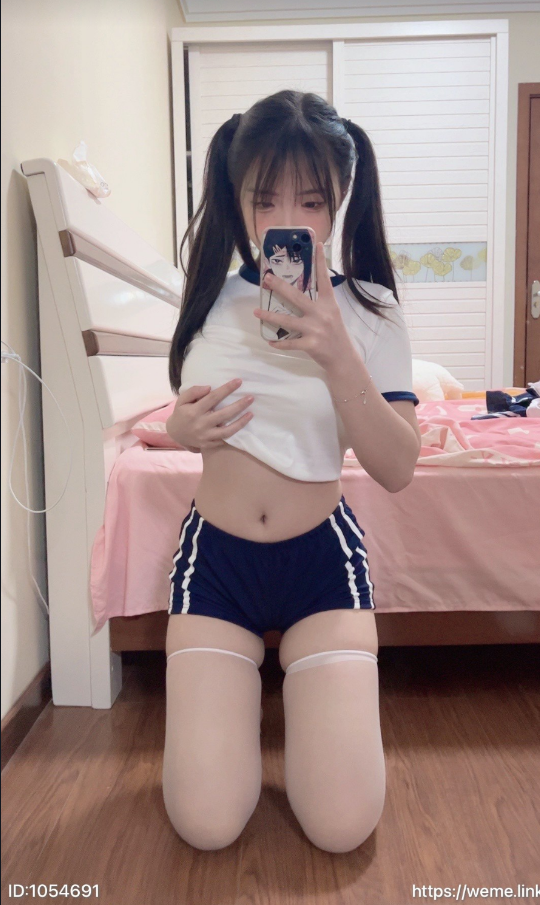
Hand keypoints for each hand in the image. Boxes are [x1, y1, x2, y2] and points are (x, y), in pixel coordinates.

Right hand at [165, 379, 253, 450]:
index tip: (238, 381)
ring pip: (227, 431)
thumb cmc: (182, 413)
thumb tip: (209, 388)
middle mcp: (201, 424)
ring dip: (241, 422)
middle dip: (239, 405)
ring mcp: (205, 436)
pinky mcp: (209, 444)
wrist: (175, 434)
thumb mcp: (182, 400)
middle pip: (224, 414)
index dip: (227, 389)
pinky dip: (234, 433)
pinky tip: (242, 425)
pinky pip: (224, 440)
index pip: (213, 398)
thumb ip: (193, 392)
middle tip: (251, 398)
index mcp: (194, 411)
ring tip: (251, 414)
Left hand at [252, 241, 352, 370]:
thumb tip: (299, 293)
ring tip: (256, 311)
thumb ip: (319, 303)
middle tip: (267, 278)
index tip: (316, 245)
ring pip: (288, 320)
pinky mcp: (311, 344)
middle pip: (297, 297)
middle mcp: (322, 314)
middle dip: (280, 286)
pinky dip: (279, 343)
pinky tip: (270, 341)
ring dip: (270, 316)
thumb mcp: (332, 314)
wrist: (344, 359)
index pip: (324, 279)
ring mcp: (316, 329)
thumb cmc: (335, 334)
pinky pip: (290, 343)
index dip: (320, 262)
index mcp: (329, 303)